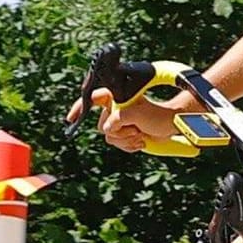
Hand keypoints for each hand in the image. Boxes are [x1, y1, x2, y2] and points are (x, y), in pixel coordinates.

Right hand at [64, 89, 180, 152]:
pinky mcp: (125, 134)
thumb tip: (108, 129)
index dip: (80, 108)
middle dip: (118, 131)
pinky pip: (117, 144)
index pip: (93, 99)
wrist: (172, 127)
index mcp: (117, 97)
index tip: (71, 118)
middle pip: (102, 125)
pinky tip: (141, 141)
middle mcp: (115, 108)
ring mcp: (120, 122)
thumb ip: (118, 119)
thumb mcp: (136, 115)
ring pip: (109, 137)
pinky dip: (129, 146)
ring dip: (126, 140)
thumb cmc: (158, 115)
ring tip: (141, 135)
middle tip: (135, 129)